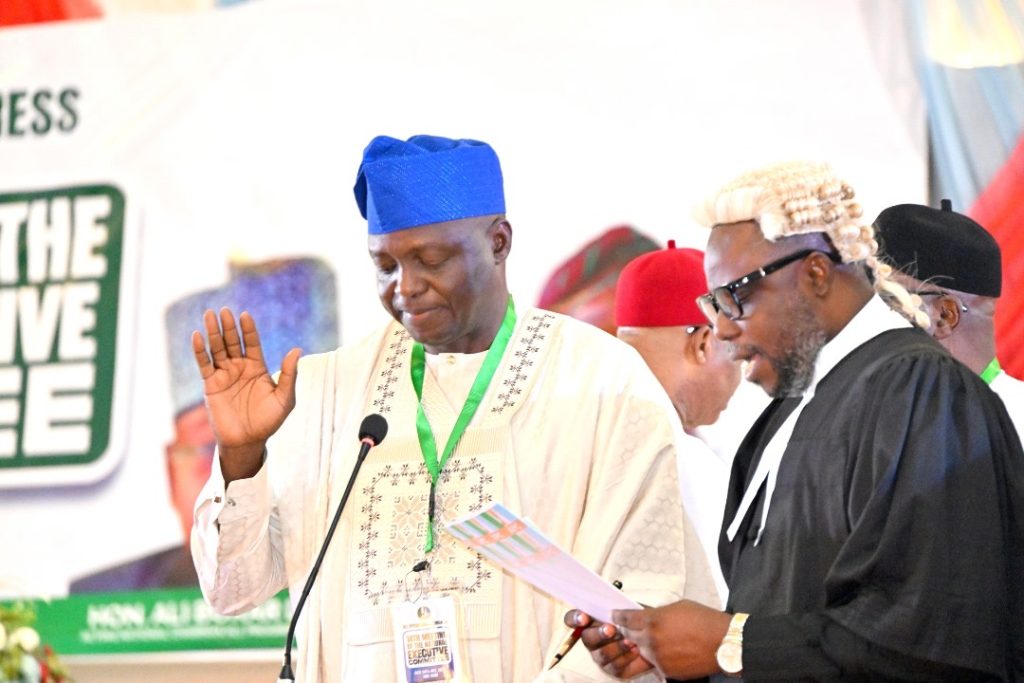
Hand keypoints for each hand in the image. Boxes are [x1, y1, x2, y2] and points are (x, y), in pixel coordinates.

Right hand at [192, 308, 300, 481]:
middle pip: (232, 341)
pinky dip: (200, 351)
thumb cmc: (269, 421)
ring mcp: (224, 375)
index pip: (252, 343)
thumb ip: (290, 375)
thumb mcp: (285, 398)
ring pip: (217, 349)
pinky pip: (204, 364)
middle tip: (224, 310)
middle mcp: (240, 368)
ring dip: (213, 333)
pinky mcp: (211, 385)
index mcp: (257, 367)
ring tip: (209, 315)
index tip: (245, 315)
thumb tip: (297, 349)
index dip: (248, 329)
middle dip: (228, 326)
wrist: (248, 441)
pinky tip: (197, 336)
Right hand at [563, 609, 654, 678]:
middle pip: (586, 638)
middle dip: (599, 634)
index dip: (575, 618)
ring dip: (616, 647)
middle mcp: (592, 639)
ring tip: (631, 640)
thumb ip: (619, 609)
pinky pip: (615, 666)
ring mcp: (600, 655)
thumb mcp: (630, 608)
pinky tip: (636, 649)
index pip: (572, 619)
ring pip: (601, 654)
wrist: (654, 637)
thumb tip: (613, 612)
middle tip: (611, 629)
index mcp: (591, 620)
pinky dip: (626, 657)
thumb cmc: (638, 619)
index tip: (584, 617)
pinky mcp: (612, 668)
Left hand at [611, 600, 730, 679]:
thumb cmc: (704, 621)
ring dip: (642, 645)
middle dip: (628, 631)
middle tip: (630, 627)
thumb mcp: (678, 607)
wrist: (723, 643)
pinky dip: (657, 657)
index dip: (619, 617)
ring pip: (640, 651)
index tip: (615, 615)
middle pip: (629, 636)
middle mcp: (651, 641)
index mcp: (652, 621)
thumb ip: (658, 613)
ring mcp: (658, 658)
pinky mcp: (666, 671)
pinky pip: (655, 663)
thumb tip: (647, 615)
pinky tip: (667, 650)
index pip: (625, 619)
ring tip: (653, 640)